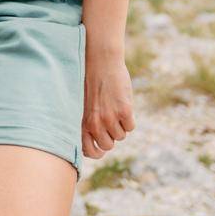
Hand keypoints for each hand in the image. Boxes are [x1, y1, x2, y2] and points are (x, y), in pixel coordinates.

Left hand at [81, 42, 135, 162]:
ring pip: (121, 136)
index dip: (97, 152)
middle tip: (110, 121)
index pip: (90, 151)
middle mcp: (95, 123)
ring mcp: (110, 118)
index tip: (101, 149)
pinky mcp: (124, 111)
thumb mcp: (85, 105)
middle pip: (109, 145)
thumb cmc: (92, 84)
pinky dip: (129, 119)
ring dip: (120, 125)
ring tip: (114, 108)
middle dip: (111, 136)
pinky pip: (131, 127)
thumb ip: (89, 124)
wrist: (101, 63)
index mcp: (83, 122)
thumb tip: (100, 144)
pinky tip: (123, 105)